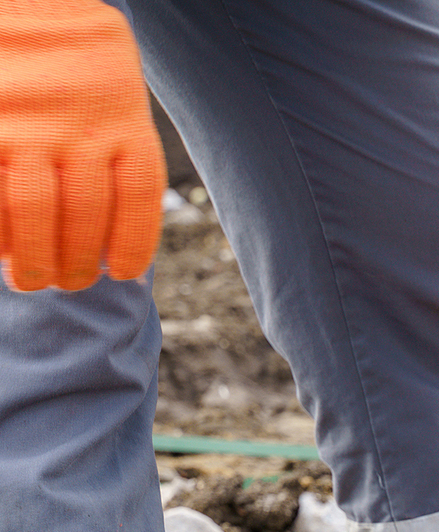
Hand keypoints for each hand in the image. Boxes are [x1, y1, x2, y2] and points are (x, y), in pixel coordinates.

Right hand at [0, 0, 164, 291]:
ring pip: (35, 214)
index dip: (132, 246)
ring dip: (33, 259)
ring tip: (29, 279)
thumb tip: (115, 234)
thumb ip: (117, 144)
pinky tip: (0, 248)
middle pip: (85, 218)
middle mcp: (79, 126)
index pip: (136, 201)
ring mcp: (26, 126)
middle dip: (75, 264)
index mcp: (123, 119)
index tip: (122, 274)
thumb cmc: (69, 52)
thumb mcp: (110, 87)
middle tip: (64, 283)